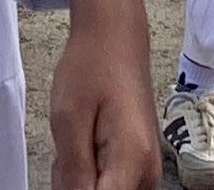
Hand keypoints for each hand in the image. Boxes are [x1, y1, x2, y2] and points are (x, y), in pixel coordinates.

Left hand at [48, 0, 159, 189]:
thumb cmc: (91, 68)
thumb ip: (73, 173)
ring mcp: (145, 170)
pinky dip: (85, 171)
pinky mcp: (138, 166)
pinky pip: (106, 184)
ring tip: (75, 140)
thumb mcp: (69, 120)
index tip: (66, 165)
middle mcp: (147, 173)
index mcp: (132, 161)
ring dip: (77, 178)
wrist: (115, 38)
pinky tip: (82, 143)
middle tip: (67, 149)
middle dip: (74, 184)